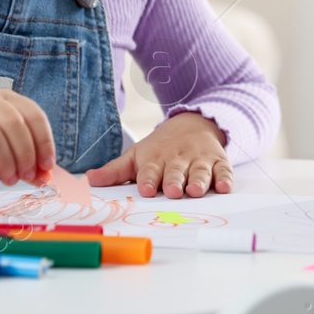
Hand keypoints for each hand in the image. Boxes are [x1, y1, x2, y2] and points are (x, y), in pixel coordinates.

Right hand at [0, 88, 55, 189]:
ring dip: (5, 163)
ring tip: (9, 181)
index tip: (47, 166)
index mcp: (3, 98)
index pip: (32, 114)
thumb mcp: (3, 150)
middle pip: (13, 123)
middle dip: (24, 154)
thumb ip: (25, 162)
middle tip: (26, 177)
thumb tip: (45, 179)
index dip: (43, 141)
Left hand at [86, 111, 230, 197]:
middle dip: (174, 181)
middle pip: (175, 171)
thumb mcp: (136, 155)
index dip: (148, 179)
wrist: (193, 123)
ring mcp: (199, 159)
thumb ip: (115, 171)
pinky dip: (225, 178)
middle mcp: (177, 159)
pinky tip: (224, 187)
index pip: (150, 171)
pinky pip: (223, 170)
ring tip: (196, 191)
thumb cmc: (160, 148)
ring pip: (199, 171)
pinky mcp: (218, 161)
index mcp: (155, 159)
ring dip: (198, 180)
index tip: (147, 189)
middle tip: (172, 190)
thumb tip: (88, 180)